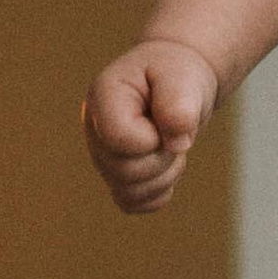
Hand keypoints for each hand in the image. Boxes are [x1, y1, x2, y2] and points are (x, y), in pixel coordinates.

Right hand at [84, 38, 218, 214]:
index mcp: (102, 97)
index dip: (153, 137)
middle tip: (173, 131)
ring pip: (129, 192)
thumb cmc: (177, 75)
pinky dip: (158, 192)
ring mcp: (103, 157)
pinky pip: (135, 204)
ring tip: (170, 144)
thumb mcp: (183, 77)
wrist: (178, 83)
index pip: (120, 139)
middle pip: (125, 171)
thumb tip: (176, 142)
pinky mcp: (117, 178)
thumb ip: (178, 103)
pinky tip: (165, 165)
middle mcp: (94, 130)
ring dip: (164, 175)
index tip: (164, 117)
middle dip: (162, 156)